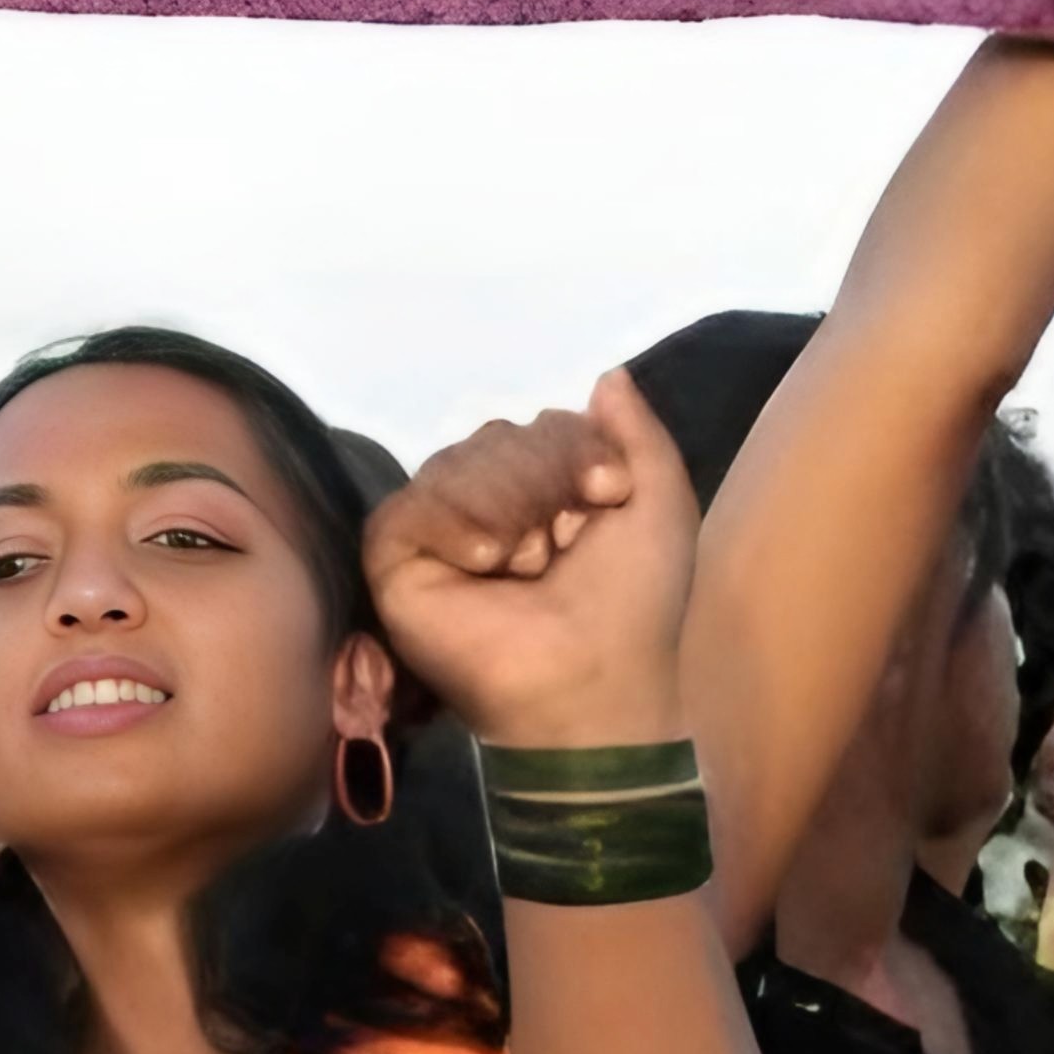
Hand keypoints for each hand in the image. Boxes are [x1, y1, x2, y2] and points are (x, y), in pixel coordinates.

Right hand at [364, 371, 697, 750]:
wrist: (593, 677)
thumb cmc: (631, 603)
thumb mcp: (660, 504)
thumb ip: (638, 432)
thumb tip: (607, 376)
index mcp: (541, 495)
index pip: (538, 425)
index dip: (574, 450)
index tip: (607, 494)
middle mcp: (485, 508)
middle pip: (496, 437)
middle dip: (540, 479)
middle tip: (564, 543)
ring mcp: (437, 536)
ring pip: (455, 463)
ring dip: (505, 505)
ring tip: (528, 564)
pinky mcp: (394, 565)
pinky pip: (407, 507)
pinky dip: (451, 522)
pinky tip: (485, 559)